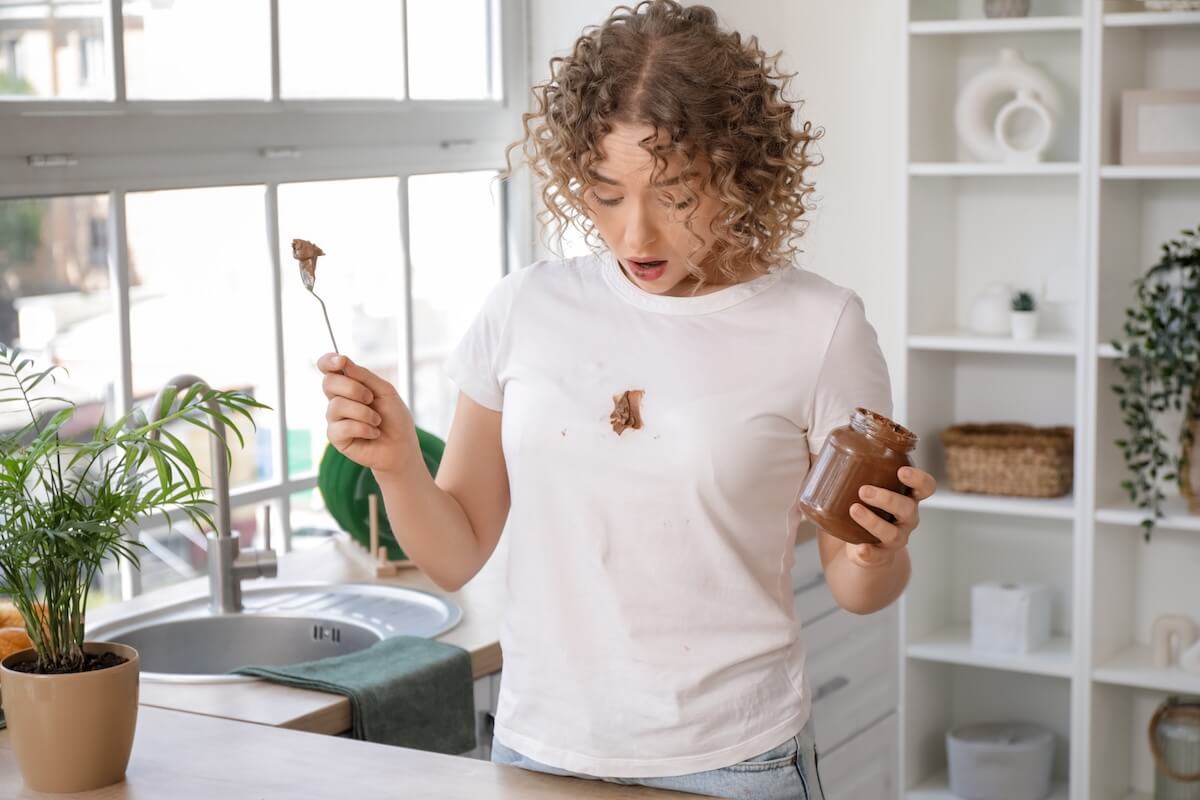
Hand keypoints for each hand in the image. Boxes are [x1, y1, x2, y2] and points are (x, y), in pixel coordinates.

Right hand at [318, 353, 420, 475]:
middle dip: (353, 388)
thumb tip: (342, 360)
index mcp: (348, 385)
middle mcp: (337, 400)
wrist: (401, 446)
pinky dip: (364, 428)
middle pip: (329, 383)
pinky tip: (373, 433)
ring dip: (364, 413)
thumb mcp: (384, 391)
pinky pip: (343, 426)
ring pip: (337, 405)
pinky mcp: (336, 437)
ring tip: (377, 421)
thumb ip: (364, 376)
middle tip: (371, 398)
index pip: (327, 368)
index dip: (328, 361)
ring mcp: (334, 419)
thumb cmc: (394, 418)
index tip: (340, 361)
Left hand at [845, 466, 936, 568]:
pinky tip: (859, 548)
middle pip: (908, 508)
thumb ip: (851, 464)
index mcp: (906, 496)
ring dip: (873, 521)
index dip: (918, 479)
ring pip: (892, 533)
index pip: (925, 486)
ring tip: (854, 509)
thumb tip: (827, 439)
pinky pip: (877, 556)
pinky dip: (869, 553)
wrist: (863, 547)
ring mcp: (895, 539)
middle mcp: (906, 518)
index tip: (901, 470)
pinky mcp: (880, 556)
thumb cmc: (866, 507)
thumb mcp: (864, 486)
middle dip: (887, 498)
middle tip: (864, 490)